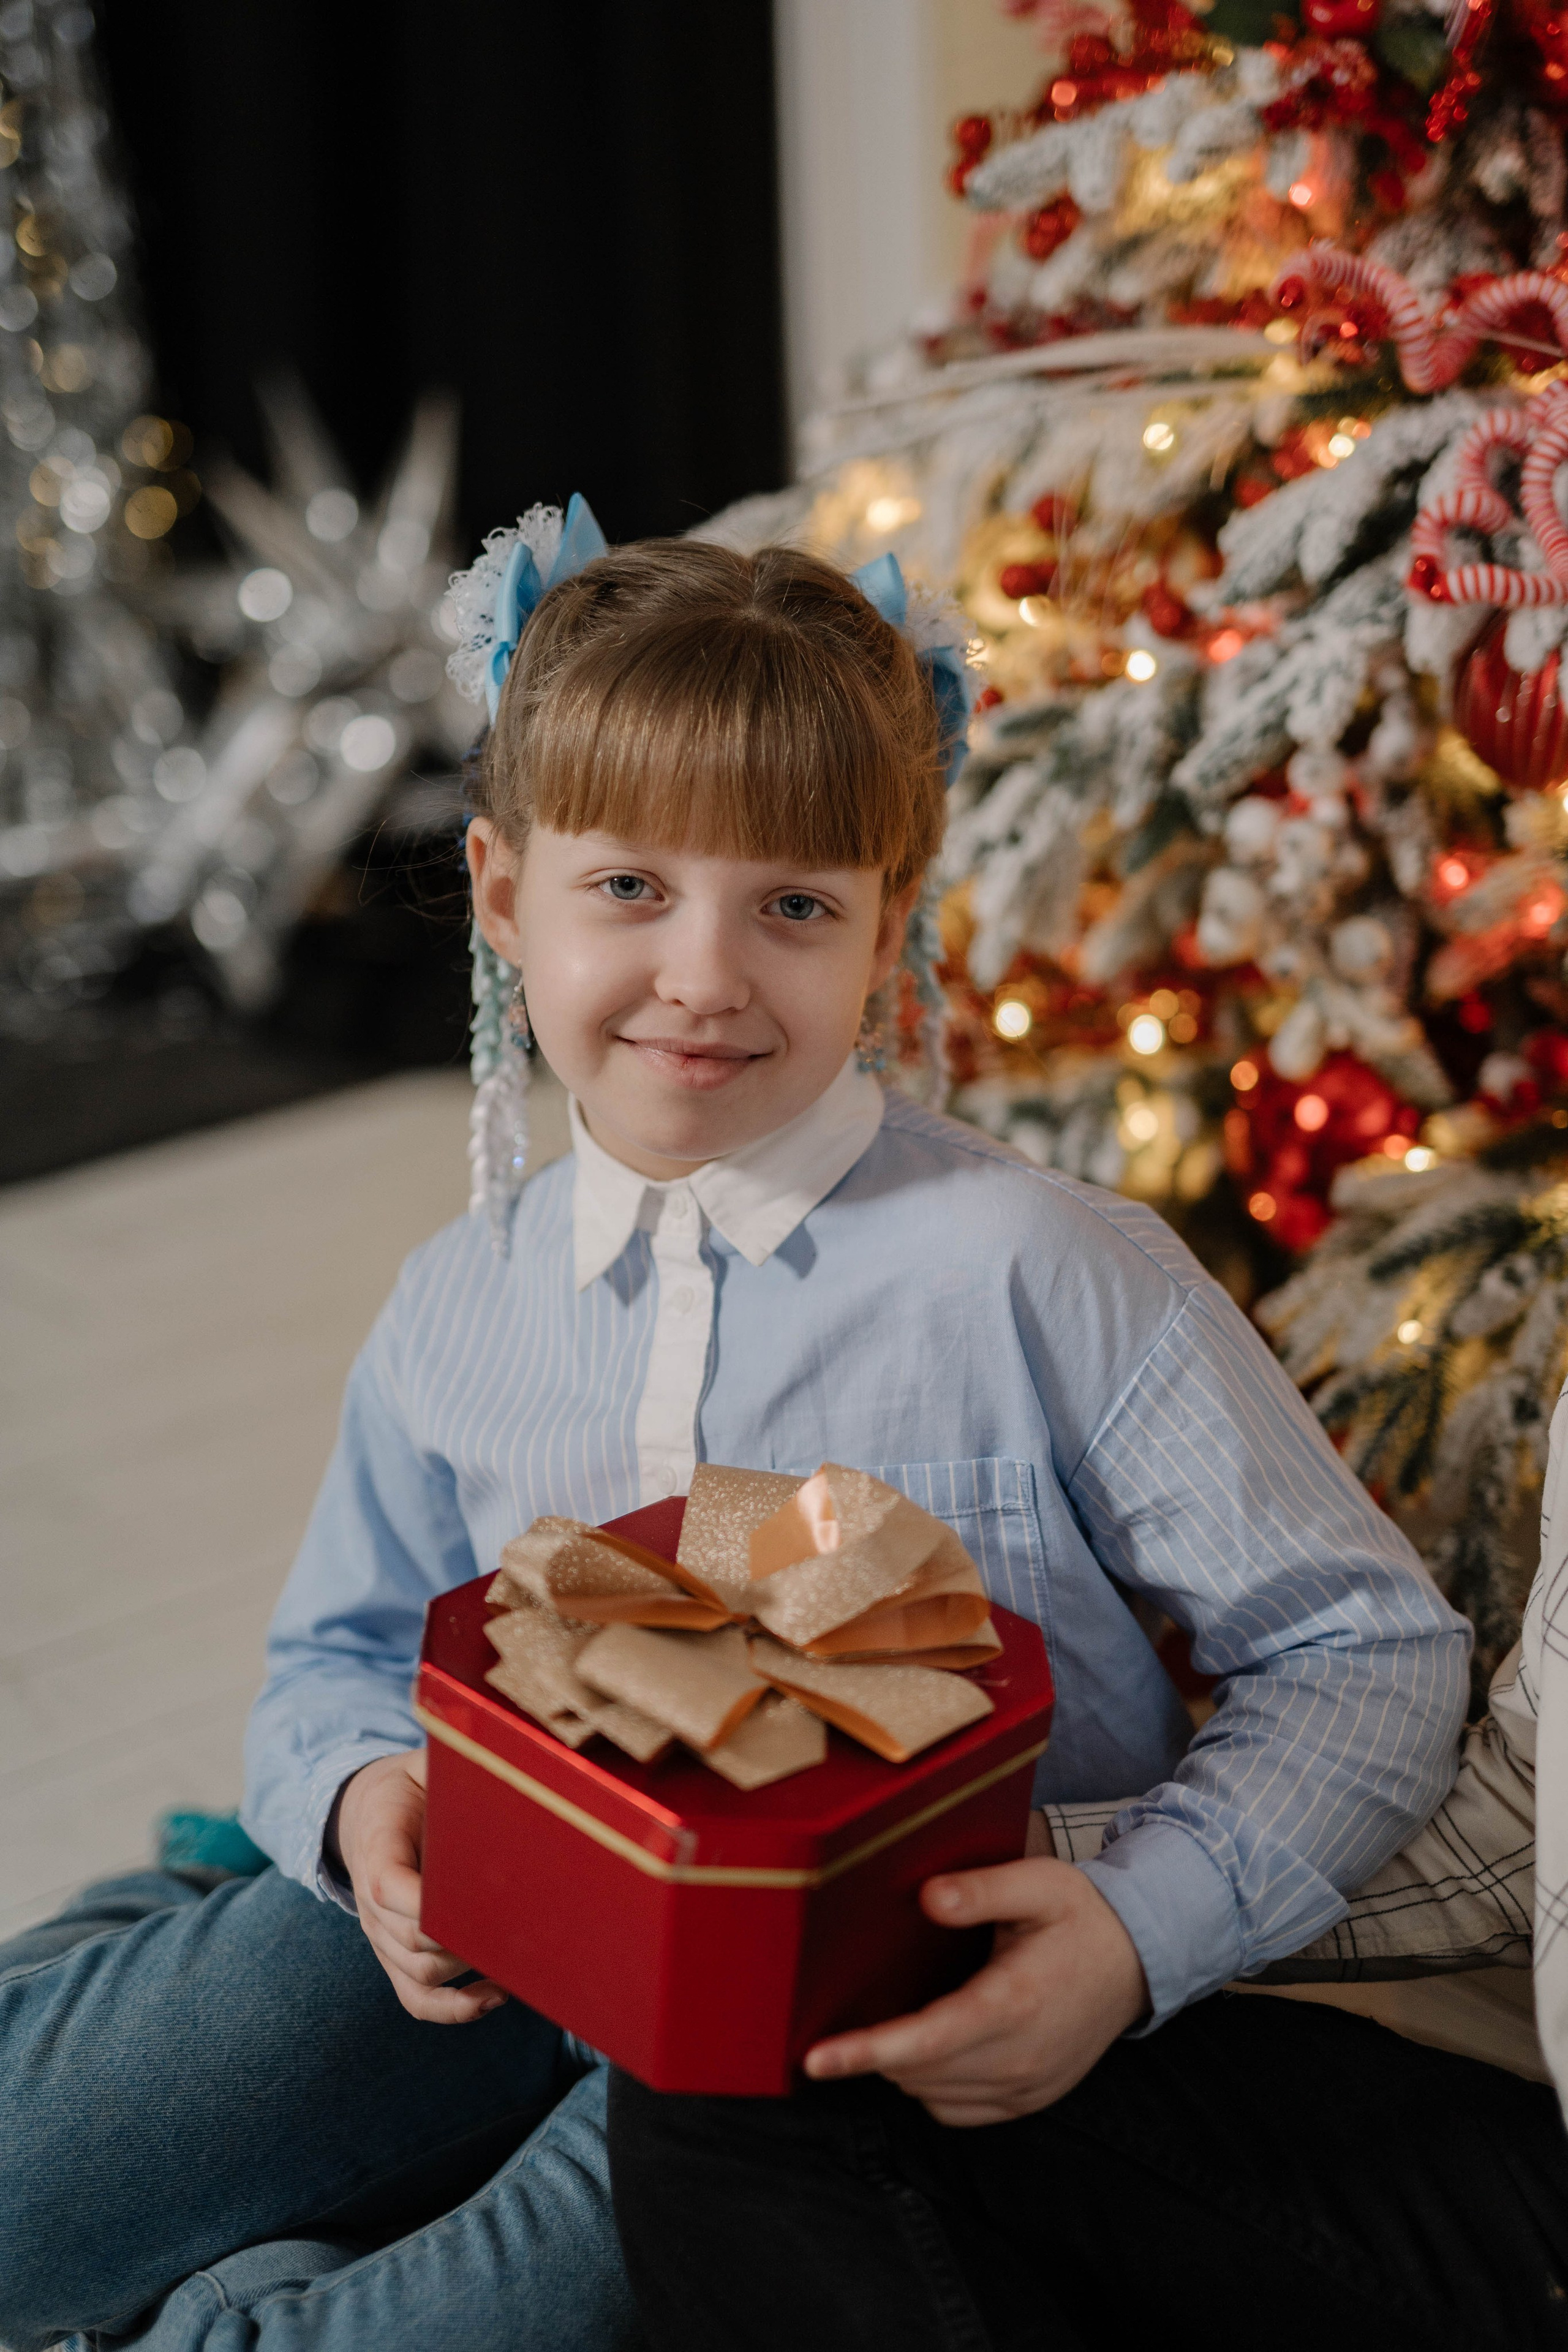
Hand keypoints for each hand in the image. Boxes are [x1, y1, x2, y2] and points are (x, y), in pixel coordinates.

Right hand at [333, 1750, 508, 2023]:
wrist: (368, 1812)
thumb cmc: (411, 1786)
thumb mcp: (424, 1763)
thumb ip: (449, 1765)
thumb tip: (502, 1758)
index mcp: (377, 1849)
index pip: (389, 1885)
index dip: (428, 1902)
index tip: (484, 1898)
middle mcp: (372, 1903)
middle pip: (413, 1941)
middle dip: (467, 1938)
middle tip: (523, 1923)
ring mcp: (381, 1936)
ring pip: (421, 1974)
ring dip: (470, 1970)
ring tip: (519, 1954)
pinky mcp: (394, 1958)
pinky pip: (416, 2000)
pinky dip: (455, 2009)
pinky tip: (496, 1996)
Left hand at [803, 1857, 1147, 2124]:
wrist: (1141, 1958)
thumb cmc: (1082, 1915)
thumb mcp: (1038, 1882)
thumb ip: (981, 1889)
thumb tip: (927, 1898)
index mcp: (1015, 2002)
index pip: (926, 2041)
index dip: (866, 2052)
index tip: (816, 2058)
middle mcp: (1021, 2057)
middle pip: (919, 2073)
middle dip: (872, 2053)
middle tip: (839, 2019)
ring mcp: (1028, 2086)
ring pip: (933, 2096)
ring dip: (901, 2069)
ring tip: (886, 2027)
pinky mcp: (1031, 2099)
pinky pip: (959, 2112)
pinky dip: (931, 2087)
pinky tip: (928, 2050)